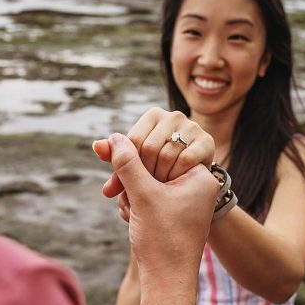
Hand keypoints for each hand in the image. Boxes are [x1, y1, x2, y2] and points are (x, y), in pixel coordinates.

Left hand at [96, 108, 215, 198]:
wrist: (191, 185)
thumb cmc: (158, 171)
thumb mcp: (133, 165)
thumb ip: (115, 156)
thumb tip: (96, 145)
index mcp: (154, 115)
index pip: (132, 141)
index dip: (128, 166)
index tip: (129, 183)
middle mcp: (174, 116)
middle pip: (149, 147)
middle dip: (144, 174)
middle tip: (145, 190)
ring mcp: (193, 127)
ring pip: (166, 155)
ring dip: (160, 177)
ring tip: (159, 188)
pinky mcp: (207, 141)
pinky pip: (185, 160)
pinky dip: (177, 176)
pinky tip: (176, 184)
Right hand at [97, 133, 218, 281]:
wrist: (168, 281)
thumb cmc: (163, 239)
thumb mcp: (143, 195)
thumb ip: (127, 163)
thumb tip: (113, 137)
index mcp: (201, 175)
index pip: (165, 149)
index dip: (141, 164)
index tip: (136, 187)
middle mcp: (197, 184)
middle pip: (154, 165)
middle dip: (133, 183)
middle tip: (131, 203)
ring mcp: (185, 198)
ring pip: (147, 181)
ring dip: (132, 195)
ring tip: (134, 215)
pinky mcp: (173, 210)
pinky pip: (148, 196)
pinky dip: (135, 205)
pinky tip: (133, 220)